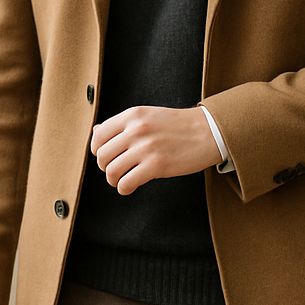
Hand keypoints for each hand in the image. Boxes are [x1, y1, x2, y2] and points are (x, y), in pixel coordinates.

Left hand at [91, 105, 219, 193]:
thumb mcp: (147, 115)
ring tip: (122, 180)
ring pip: (111, 171)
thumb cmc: (178, 125)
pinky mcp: (156, 166)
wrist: (208, 131)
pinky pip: (126, 183)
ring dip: (113, 180)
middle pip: (102, 155)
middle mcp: (136, 130)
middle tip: (115, 170)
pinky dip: (124, 188)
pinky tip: (130, 186)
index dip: (97, 150)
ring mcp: (146, 148)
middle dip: (105, 167)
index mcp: (133, 115)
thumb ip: (122, 124)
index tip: (106, 156)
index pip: (98, 135)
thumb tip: (96, 131)